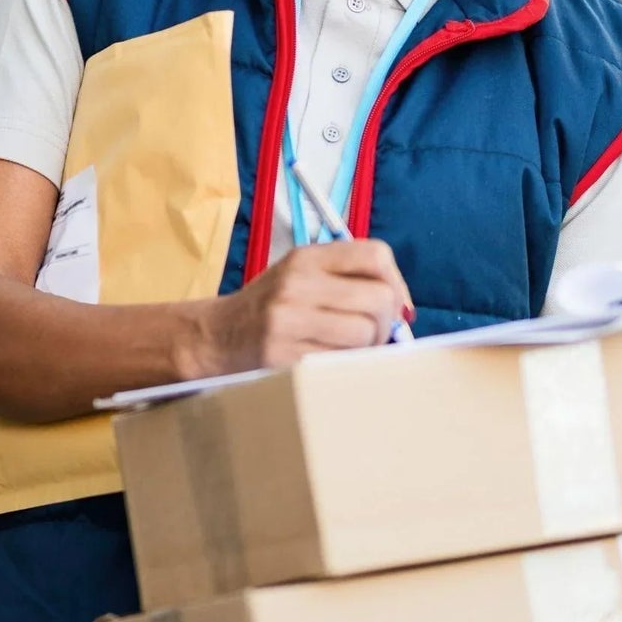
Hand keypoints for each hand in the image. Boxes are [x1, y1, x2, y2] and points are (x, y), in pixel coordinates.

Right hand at [191, 238, 412, 375]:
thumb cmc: (271, 307)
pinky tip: (329, 362)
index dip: (397, 283)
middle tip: (372, 334)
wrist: (217, 336)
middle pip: (379, 299)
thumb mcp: (301, 275)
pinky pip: (340, 362)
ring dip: (367, 348)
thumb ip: (347, 280)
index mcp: (306, 258)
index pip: (376, 255)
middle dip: (386, 323)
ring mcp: (287, 320)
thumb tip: (403, 309)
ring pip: (364, 334)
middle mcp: (297, 284)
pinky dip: (345, 366)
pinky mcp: (283, 356)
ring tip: (347, 349)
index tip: (393, 304)